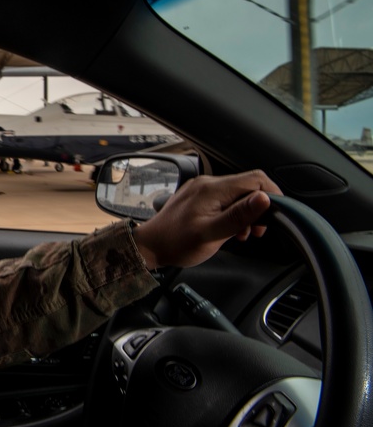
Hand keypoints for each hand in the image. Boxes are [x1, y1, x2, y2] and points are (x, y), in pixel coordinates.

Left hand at [132, 169, 282, 268]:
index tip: (277, 215)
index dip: (273, 195)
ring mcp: (202, 189)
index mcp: (212, 189)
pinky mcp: (199, 197)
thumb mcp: (211, 234)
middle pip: (248, 185)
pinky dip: (234, 213)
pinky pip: (225, 199)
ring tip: (242, 233)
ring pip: (238, 193)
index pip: (255, 179)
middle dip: (259, 207)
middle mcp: (208, 184)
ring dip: (247, 212)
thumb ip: (238, 215)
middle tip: (258, 230)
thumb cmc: (176, 243)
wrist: (149, 246)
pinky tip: (231, 229)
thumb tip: (264, 198)